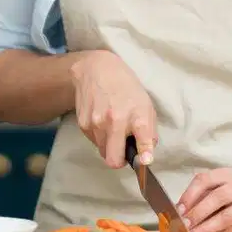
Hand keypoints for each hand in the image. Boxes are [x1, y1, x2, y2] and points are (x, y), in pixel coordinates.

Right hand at [70, 51, 156, 169]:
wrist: (97, 69)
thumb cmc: (127, 88)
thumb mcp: (145, 105)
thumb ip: (148, 132)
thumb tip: (146, 156)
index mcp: (137, 115)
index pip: (143, 142)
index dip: (144, 157)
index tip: (145, 162)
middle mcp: (116, 121)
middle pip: (113, 161)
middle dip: (119, 159)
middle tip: (123, 149)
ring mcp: (97, 123)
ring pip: (103, 152)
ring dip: (109, 145)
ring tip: (112, 125)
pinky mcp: (83, 124)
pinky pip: (94, 142)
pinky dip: (99, 136)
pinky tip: (102, 119)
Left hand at [177, 169, 231, 231]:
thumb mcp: (223, 186)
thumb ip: (203, 196)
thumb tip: (178, 213)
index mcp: (227, 174)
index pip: (205, 180)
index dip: (190, 194)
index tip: (178, 209)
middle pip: (216, 198)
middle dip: (197, 213)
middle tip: (182, 225)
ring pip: (224, 217)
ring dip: (205, 228)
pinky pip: (230, 230)